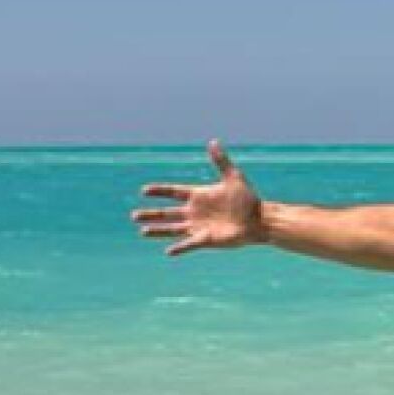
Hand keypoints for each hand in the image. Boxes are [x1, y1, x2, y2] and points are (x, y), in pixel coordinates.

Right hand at [132, 140, 264, 256]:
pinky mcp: (206, 239)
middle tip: (134, 215)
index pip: (174, 192)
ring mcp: (199, 226)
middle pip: (168, 213)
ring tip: (142, 231)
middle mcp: (195, 211)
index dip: (160, 191)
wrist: (259, 220)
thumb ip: (220, 161)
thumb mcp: (233, 177)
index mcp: (199, 195)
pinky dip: (179, 248)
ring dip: (158, 230)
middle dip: (151, 214)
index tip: (144, 190)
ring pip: (173, 229)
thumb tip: (213, 141)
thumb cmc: (248, 199)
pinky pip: (189, 245)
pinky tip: (168, 252)